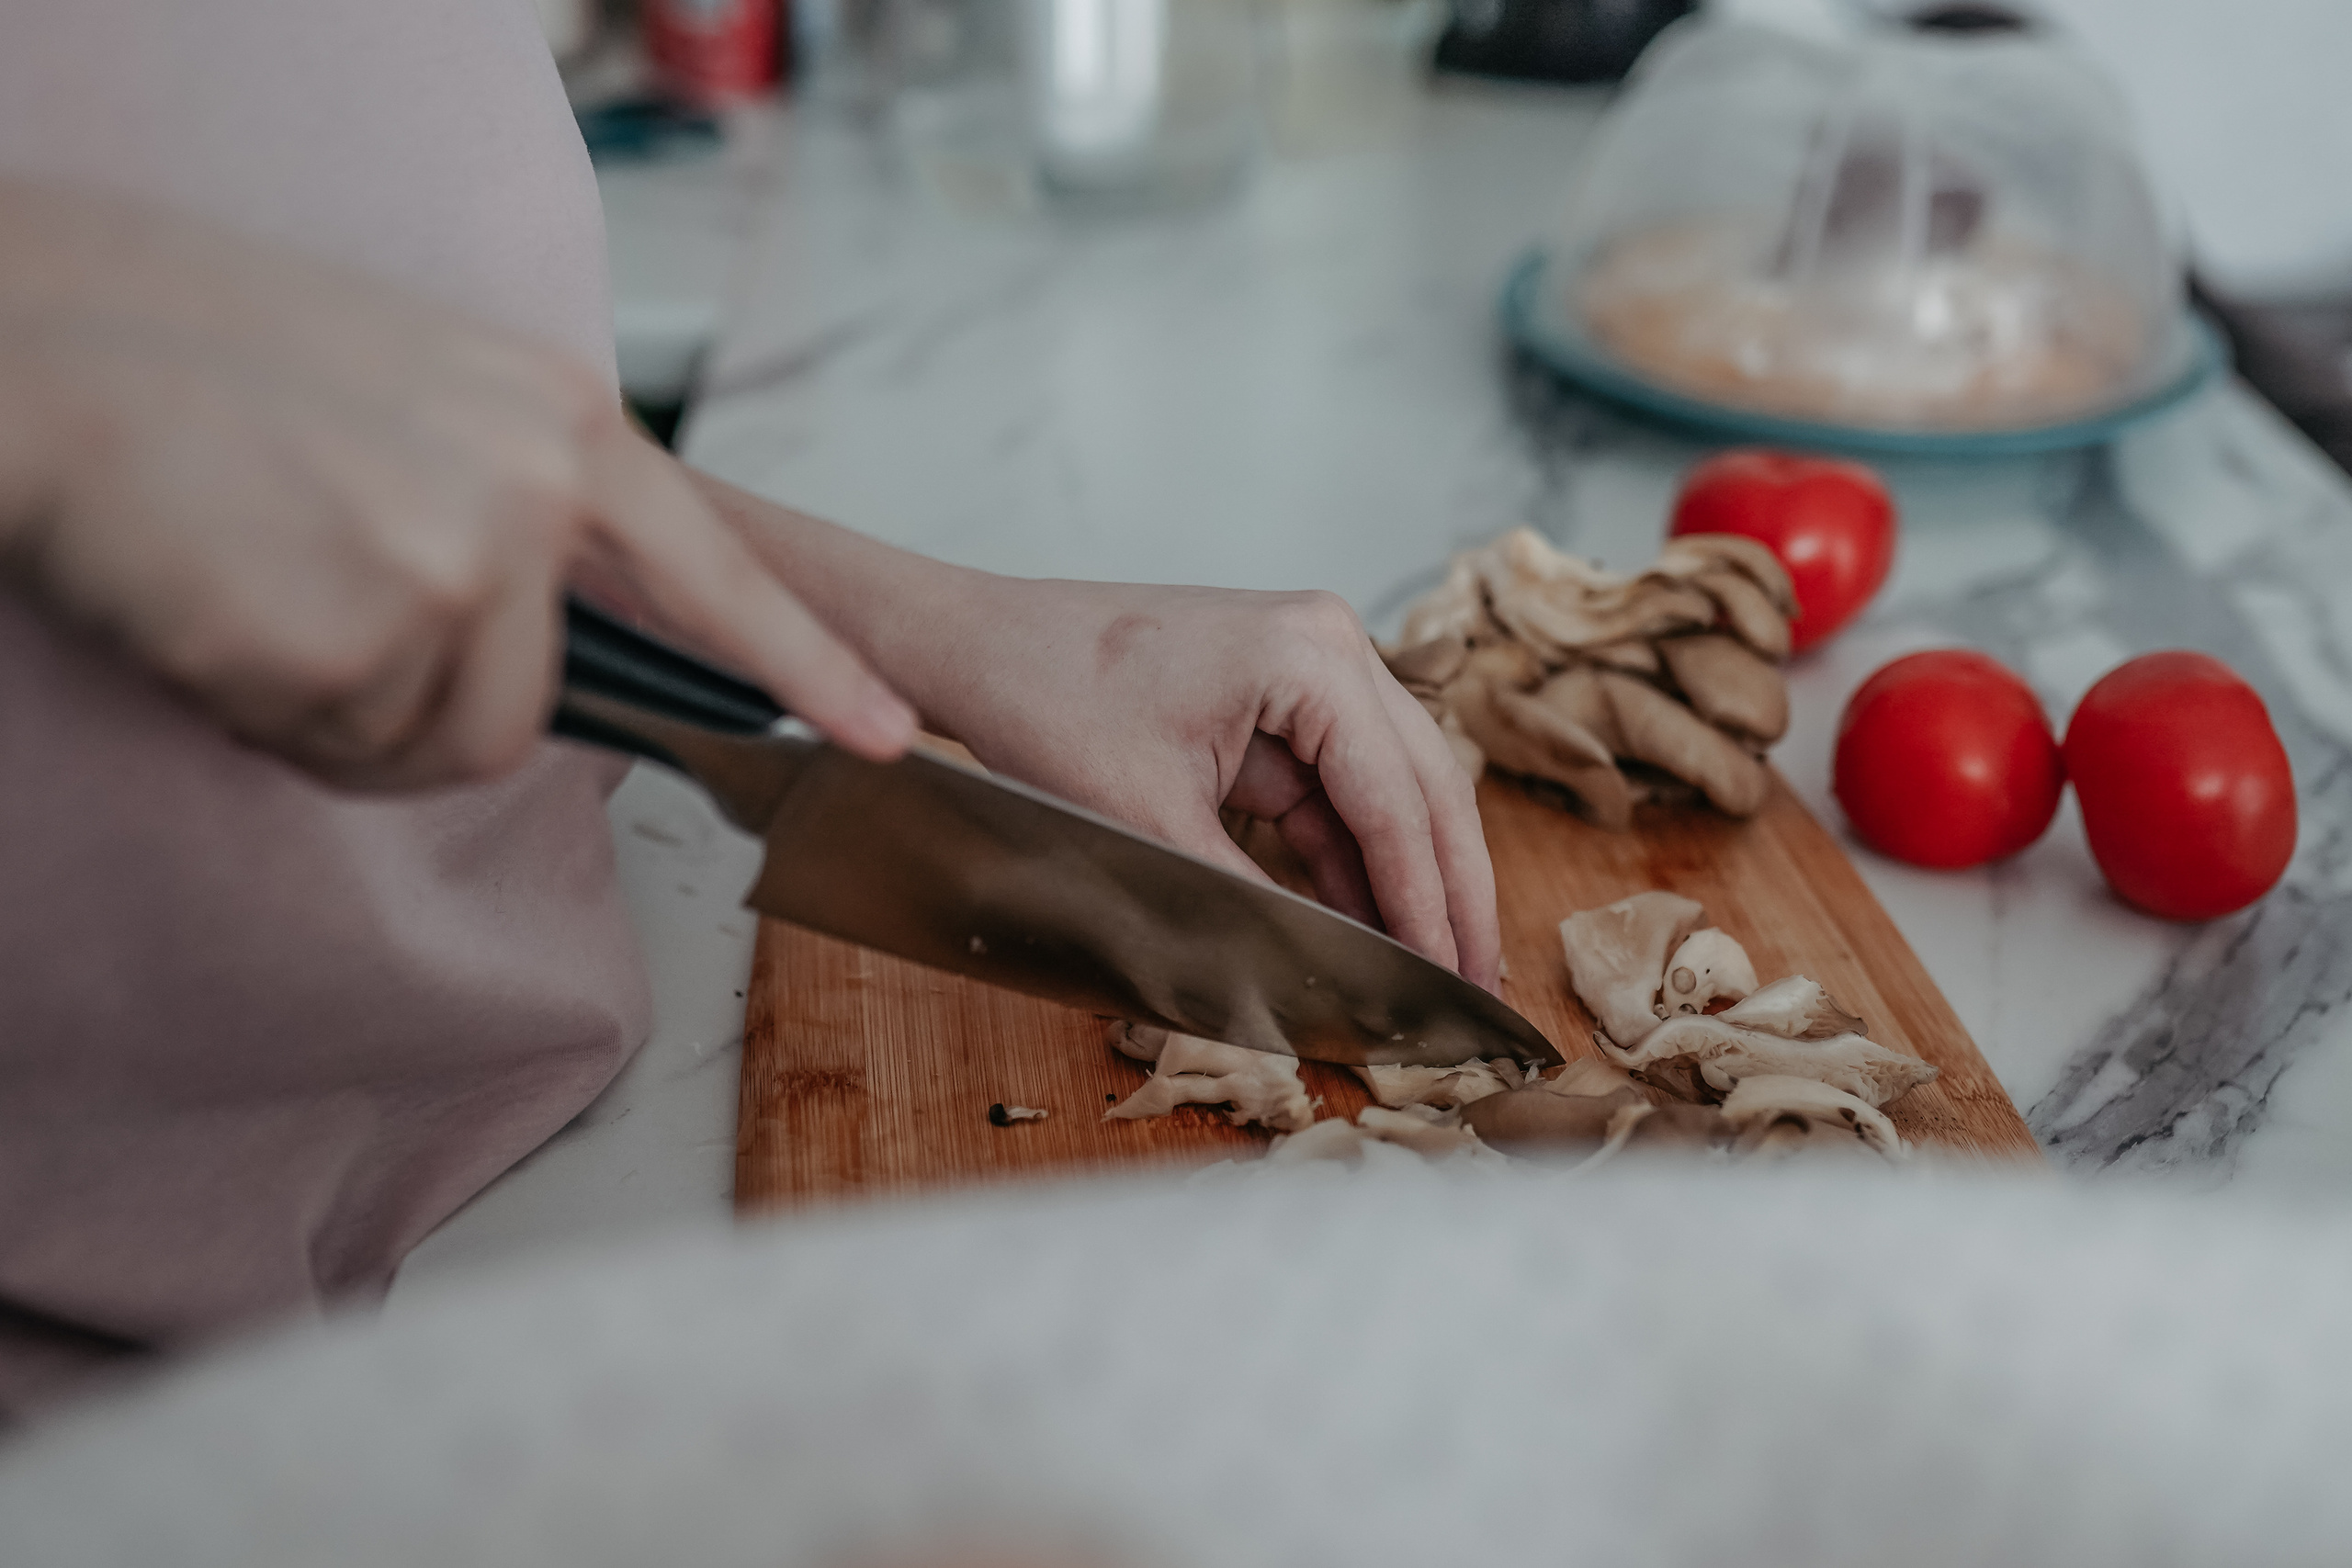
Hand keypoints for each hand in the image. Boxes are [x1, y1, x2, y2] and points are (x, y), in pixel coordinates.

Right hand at [0, 179, 913, 788]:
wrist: (37, 333)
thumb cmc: (192, 355)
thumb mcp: (407, 394)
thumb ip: (501, 498)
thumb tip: (528, 621)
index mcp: (556, 421)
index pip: (718, 568)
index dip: (807, 665)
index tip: (889, 731)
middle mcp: (533, 488)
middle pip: (521, 713)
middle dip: (408, 713)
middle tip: (296, 618)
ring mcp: (464, 558)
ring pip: (424, 743)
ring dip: (323, 709)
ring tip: (243, 584)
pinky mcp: (376, 628)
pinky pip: (330, 745)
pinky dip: (256, 707)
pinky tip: (205, 600)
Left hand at [908, 578, 1501, 989]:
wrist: (974, 646)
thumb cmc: (1043, 700)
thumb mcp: (1148, 824)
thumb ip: (1243, 906)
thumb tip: (1318, 985)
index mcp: (1310, 656)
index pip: (1397, 803)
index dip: (1428, 908)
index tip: (1446, 986)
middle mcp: (1329, 647)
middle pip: (1423, 789)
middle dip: (1448, 895)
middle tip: (1475, 989)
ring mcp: (1309, 670)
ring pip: (1392, 795)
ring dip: (1408, 883)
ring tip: (1435, 972)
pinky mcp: (1279, 703)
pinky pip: (1339, 794)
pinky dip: (1354, 863)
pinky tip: (1372, 930)